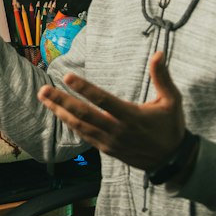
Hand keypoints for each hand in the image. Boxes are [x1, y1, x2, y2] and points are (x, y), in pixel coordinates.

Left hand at [37, 52, 186, 171]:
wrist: (171, 161)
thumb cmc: (170, 127)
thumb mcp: (172, 100)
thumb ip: (162, 77)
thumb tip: (158, 54)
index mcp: (131, 116)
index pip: (103, 100)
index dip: (84, 89)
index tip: (68, 77)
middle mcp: (117, 130)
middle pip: (83, 114)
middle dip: (61, 101)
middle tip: (43, 90)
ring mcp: (110, 141)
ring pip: (79, 126)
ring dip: (60, 112)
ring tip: (44, 99)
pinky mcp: (107, 149)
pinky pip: (84, 136)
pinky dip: (70, 124)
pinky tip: (60, 114)